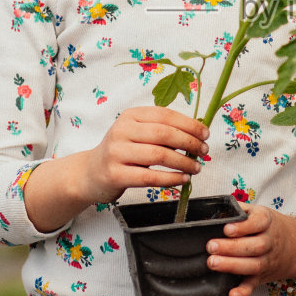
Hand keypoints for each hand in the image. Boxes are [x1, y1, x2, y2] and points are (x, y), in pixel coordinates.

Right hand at [78, 106, 208, 205]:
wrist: (90, 173)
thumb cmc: (121, 152)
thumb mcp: (136, 133)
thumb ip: (161, 130)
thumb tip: (197, 133)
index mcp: (130, 116)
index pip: (165, 115)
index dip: (189, 124)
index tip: (205, 134)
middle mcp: (122, 131)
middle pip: (164, 134)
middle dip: (189, 143)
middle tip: (204, 151)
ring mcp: (117, 153)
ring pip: (159, 155)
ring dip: (183, 162)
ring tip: (196, 168)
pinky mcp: (116, 174)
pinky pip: (150, 177)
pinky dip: (171, 178)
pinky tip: (183, 179)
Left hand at [206, 205, 295, 295]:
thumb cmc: (269, 226)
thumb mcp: (258, 211)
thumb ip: (239, 210)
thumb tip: (216, 208)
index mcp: (267, 221)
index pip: (258, 223)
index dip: (243, 227)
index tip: (227, 229)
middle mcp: (269, 241)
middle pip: (254, 246)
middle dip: (232, 247)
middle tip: (211, 246)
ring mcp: (267, 260)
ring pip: (253, 265)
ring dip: (232, 266)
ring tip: (212, 263)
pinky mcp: (262, 276)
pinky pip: (254, 285)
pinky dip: (243, 292)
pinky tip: (232, 294)